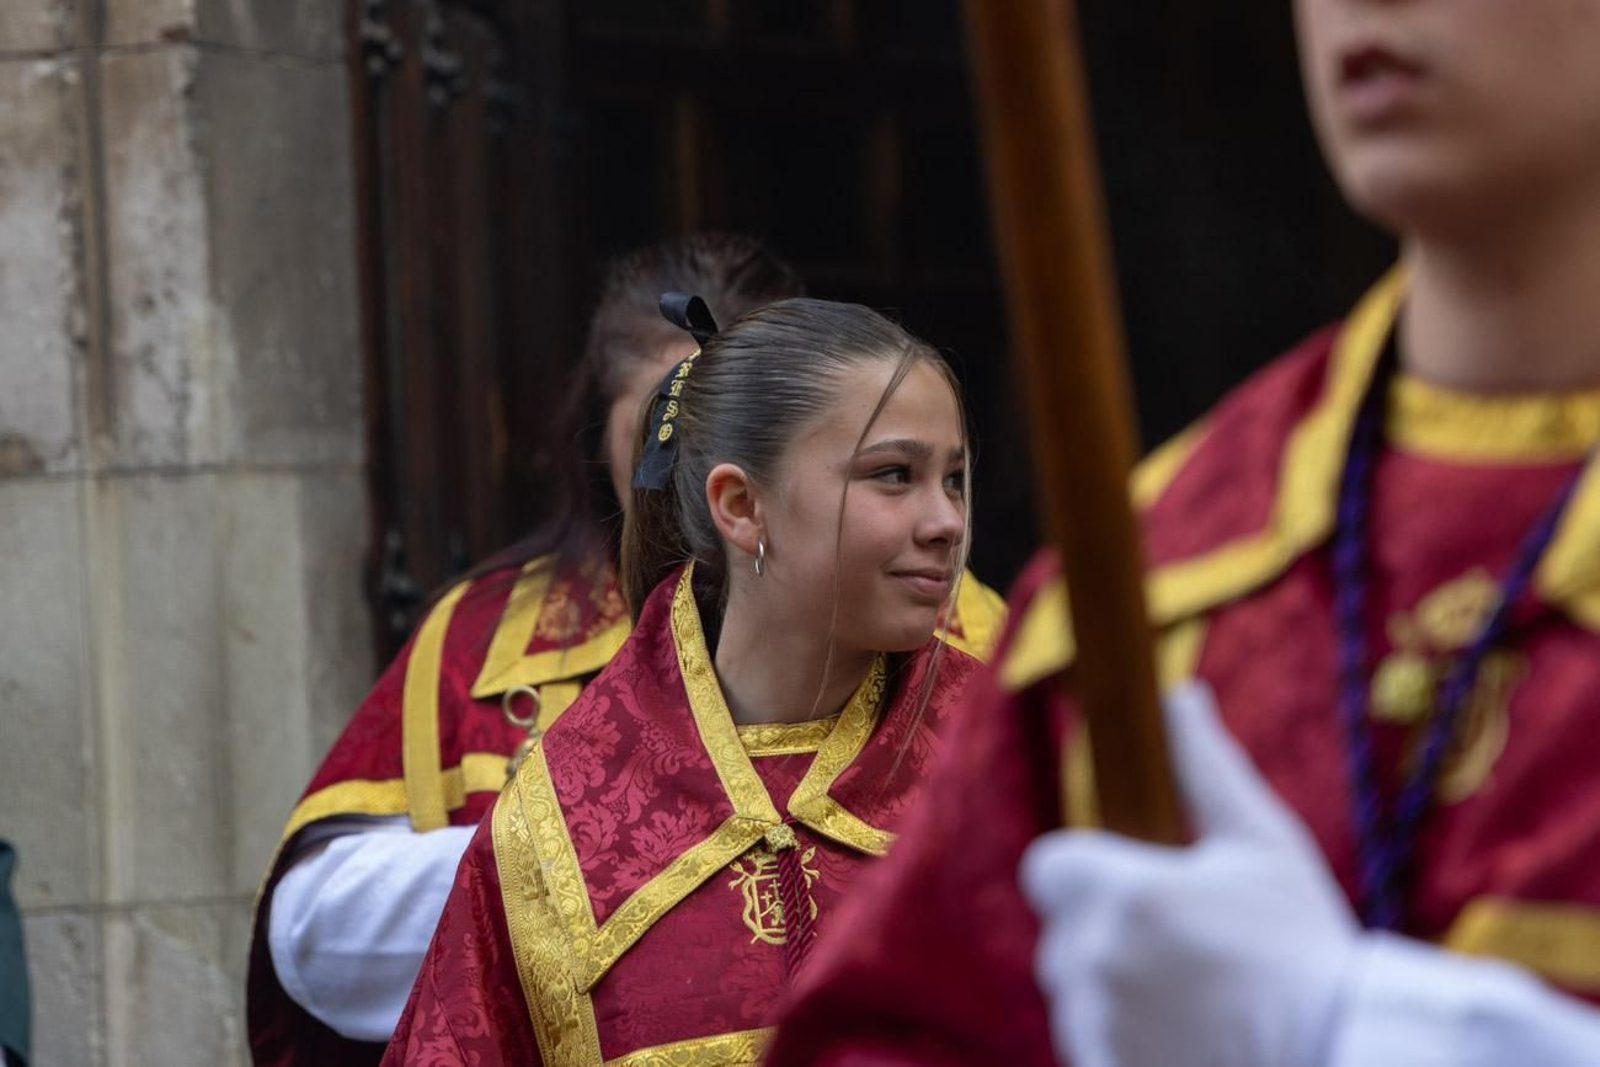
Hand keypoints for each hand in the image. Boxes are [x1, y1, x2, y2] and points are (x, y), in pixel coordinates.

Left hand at [1019, 682, 1357, 1066]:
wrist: (1341, 1057)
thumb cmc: (1308, 947)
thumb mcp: (1263, 843)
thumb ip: (1205, 766)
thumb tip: (1181, 694)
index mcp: (1121, 892)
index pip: (1047, 866)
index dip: (1085, 873)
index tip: (1136, 888)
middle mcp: (1092, 961)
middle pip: (1064, 933)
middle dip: (1109, 934)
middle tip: (1189, 951)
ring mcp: (1094, 1028)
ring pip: (1077, 996)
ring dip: (1118, 994)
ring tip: (1200, 1001)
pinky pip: (1092, 1046)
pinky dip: (1125, 1044)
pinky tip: (1188, 1039)